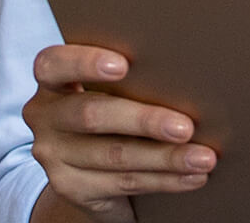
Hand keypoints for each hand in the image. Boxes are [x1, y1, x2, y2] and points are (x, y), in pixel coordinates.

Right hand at [23, 45, 212, 222]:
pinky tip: (192, 176)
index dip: (85, 62)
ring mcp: (53, 154)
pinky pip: (123, 182)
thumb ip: (133, 79)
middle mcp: (46, 116)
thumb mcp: (113, 89)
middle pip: (92, 115)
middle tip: (186, 127)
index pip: (54, 64)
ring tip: (203, 158)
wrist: (90, 168)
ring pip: (114, 154)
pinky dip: (165, 180)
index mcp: (53, 81)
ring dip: (165, 158)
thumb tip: (194, 76)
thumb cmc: (115, 107)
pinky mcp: (69, 186)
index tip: (123, 65)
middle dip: (144, 121)